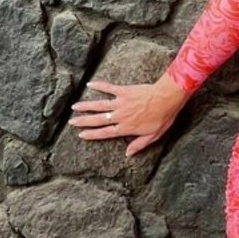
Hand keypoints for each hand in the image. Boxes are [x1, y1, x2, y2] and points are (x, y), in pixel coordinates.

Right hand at [67, 75, 188, 156]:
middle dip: (83, 121)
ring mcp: (120, 103)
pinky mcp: (124, 91)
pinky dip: (99, 85)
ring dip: (86, 106)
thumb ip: (139, 145)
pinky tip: (90, 84)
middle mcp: (120, 116)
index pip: (105, 132)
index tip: (81, 134)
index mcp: (126, 128)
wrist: (167, 99)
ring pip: (99, 105)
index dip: (92, 134)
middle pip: (98, 119)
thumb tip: (128, 153)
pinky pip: (109, 88)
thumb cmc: (162, 118)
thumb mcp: (153, 136)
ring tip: (74, 106)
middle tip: (71, 121)